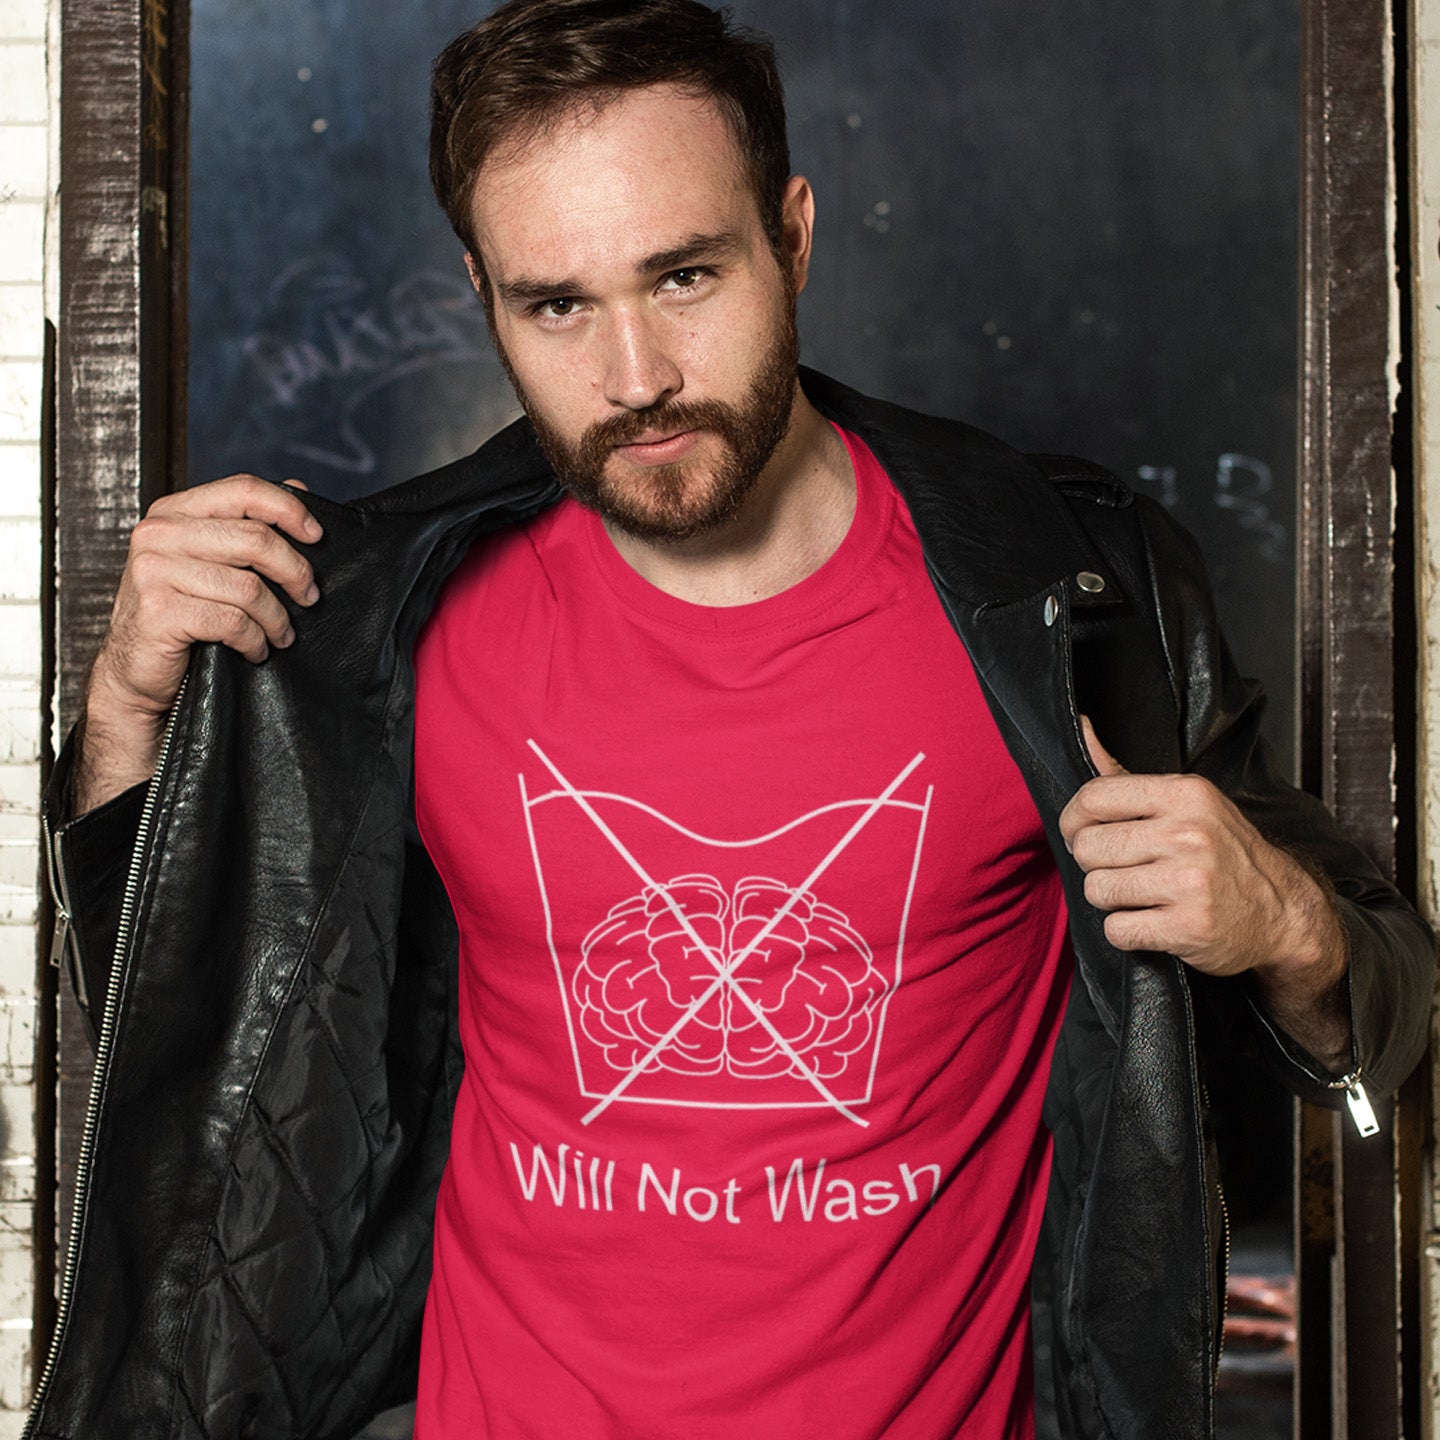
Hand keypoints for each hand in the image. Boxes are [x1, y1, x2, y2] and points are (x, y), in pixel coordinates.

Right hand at [75, 475, 322, 814]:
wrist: (135, 671)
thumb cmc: (179, 613)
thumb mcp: (207, 561)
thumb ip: (244, 526)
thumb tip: (299, 488)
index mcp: (174, 511)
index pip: (244, 490)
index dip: (290, 509)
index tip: (318, 537)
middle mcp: (158, 534)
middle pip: (255, 539)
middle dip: (295, 572)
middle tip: (309, 597)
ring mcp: (153, 571)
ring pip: (249, 587)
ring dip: (277, 618)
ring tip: (282, 634)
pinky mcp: (158, 612)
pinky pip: (232, 621)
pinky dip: (255, 640)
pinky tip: (256, 649)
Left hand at [1059, 718, 1348, 1048]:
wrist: (1283, 912)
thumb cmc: (1223, 853)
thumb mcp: (1185, 803)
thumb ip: (1124, 774)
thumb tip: (1082, 727)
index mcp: (1185, 795)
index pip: (1093, 797)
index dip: (1073, 821)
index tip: (1081, 834)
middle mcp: (1189, 834)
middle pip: (1089, 847)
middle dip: (1095, 864)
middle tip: (1125, 870)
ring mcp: (1190, 882)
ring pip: (1098, 890)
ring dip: (1111, 899)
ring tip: (1142, 895)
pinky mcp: (1189, 926)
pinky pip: (1118, 930)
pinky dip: (1126, 932)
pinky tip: (1153, 921)